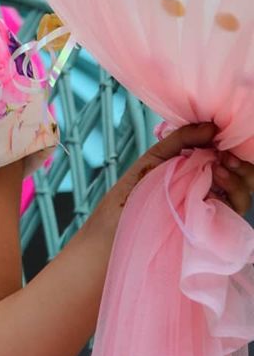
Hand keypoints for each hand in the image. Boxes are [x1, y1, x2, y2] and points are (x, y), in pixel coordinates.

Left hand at [96, 123, 252, 238]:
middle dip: (242, 163)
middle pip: (241, 177)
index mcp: (198, 173)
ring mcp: (212, 211)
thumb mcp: (155, 159)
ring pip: (242, 194)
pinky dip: (233, 193)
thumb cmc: (131, 194)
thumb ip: (182, 139)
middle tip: (226, 155)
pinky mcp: (212, 229)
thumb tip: (211, 125)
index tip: (224, 137)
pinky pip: (234, 212)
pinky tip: (217, 182)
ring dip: (238, 177)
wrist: (114, 228)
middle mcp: (210, 192)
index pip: (227, 160)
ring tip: (220, 166)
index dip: (232, 149)